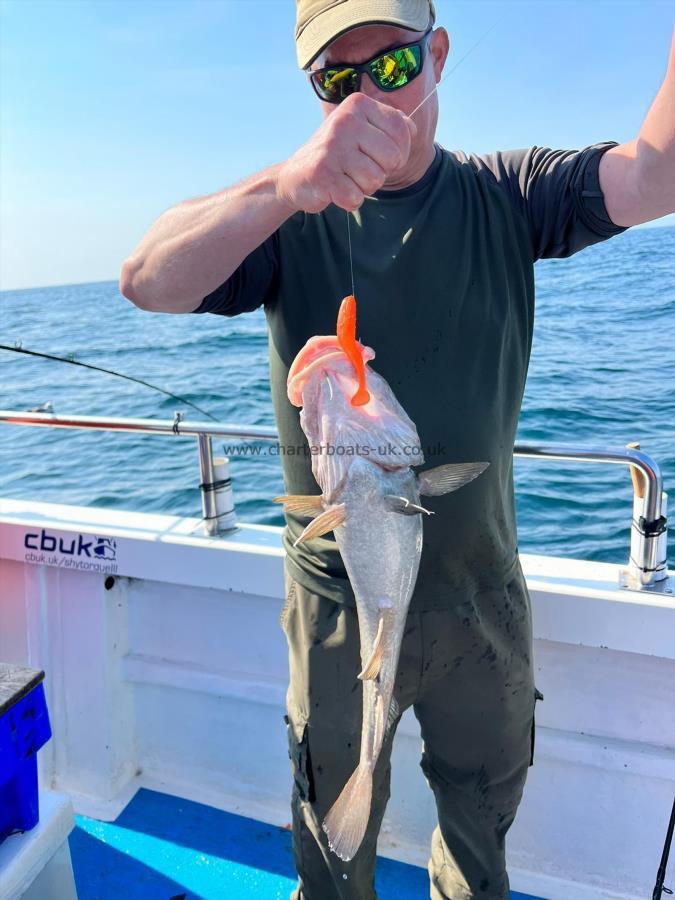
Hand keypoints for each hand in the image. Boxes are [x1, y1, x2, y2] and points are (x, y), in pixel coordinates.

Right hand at [276, 93, 416, 213]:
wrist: (294, 176)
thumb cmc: (336, 154)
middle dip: (380, 172)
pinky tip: (335, 190)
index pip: (402, 131)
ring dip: (363, 188)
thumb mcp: (361, 130)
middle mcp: (345, 120)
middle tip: (358, 169)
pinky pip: (356, 198)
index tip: (379, 157)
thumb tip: (412, 128)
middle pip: (393, 158)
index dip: (399, 153)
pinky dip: (349, 201)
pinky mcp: (323, 173)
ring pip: (375, 180)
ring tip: (345, 178)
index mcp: (358, 105)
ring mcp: (332, 147)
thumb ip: (389, 125)